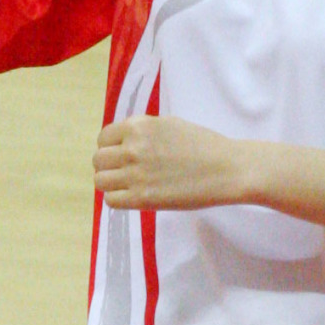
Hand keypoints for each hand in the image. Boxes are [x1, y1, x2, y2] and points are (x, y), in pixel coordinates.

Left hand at [94, 116, 246, 209]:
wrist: (225, 168)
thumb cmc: (202, 144)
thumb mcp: (168, 124)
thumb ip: (142, 130)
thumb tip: (122, 140)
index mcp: (138, 126)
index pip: (104, 138)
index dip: (110, 146)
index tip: (119, 154)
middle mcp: (132, 148)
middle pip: (99, 160)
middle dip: (108, 165)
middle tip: (124, 171)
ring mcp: (136, 174)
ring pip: (101, 181)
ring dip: (110, 182)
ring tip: (126, 184)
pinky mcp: (142, 198)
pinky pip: (111, 200)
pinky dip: (118, 198)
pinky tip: (132, 195)